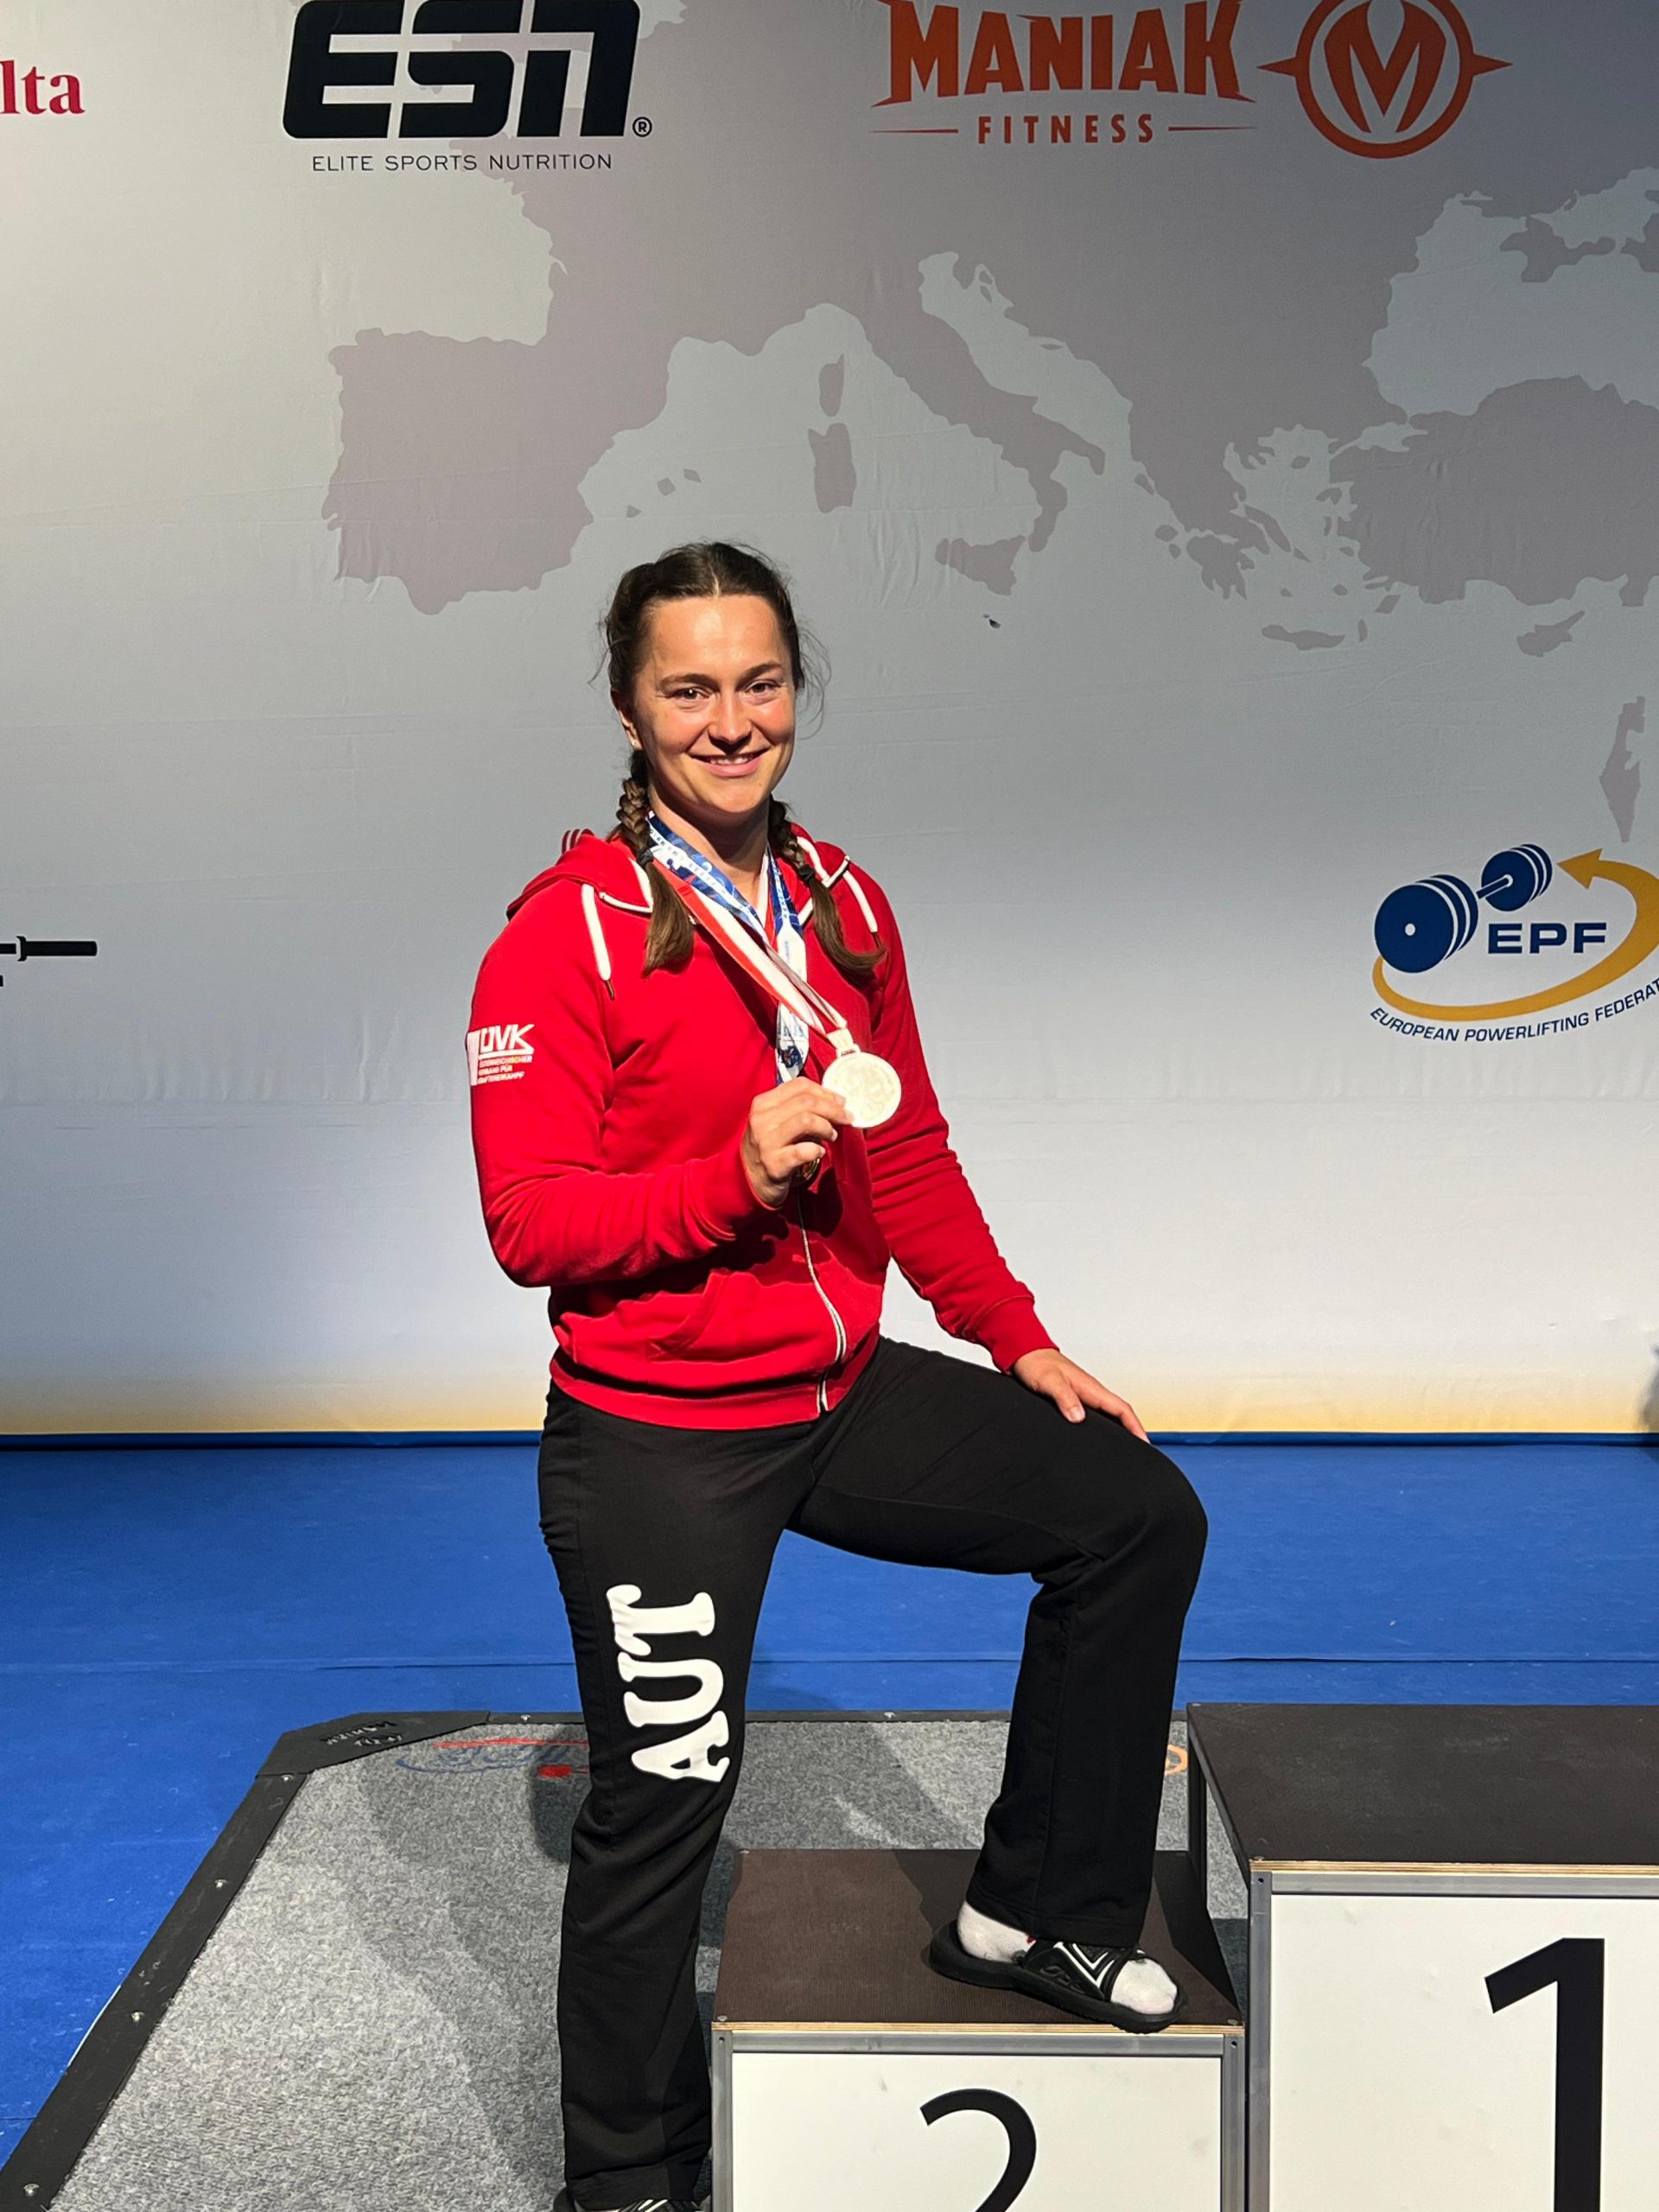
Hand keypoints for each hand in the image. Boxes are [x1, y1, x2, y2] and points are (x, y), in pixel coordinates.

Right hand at [740, 1077, 853, 1208]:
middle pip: (806, 1102)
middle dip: (833, 1108)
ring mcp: (766, 1141)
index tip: (840, 1102)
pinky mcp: (774, 1163)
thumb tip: (834, 1102)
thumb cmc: (768, 1147)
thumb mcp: (774, 1121)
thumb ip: (797, 1109)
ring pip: (806, 1120)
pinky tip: (819, 1152)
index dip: (825, 1092)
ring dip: (827, 1127)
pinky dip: (817, 1149)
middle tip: (846, 1118)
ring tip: (832, 1136)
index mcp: (763, 1103)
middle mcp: (762, 1119)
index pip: (799, 1086)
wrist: (747, 1180)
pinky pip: (803, 1151)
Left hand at [1011, 1348, 1149, 1440]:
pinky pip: (1094, 1415)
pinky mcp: (1073, 1399)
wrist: (1024, 1353)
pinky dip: (1102, 1427)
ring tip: (1123, 1449)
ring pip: (1108, 1415)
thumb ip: (1064, 1398)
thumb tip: (1079, 1417)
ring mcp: (1083, 1396)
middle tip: (1139, 1452)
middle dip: (1132, 1432)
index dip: (1135, 1426)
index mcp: (1090, 1388)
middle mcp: (1090, 1392)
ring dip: (1118, 1430)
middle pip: (1119, 1414)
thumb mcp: (1049, 1381)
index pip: (1122, 1408)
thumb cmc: (1036, 1364)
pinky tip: (1097, 1437)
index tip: (1144, 1443)